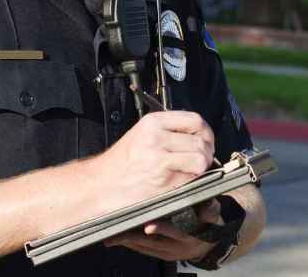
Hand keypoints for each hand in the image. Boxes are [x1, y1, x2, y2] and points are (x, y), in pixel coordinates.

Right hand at [93, 111, 214, 208]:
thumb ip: (169, 131)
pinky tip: (180, 182)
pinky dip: (191, 182)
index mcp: (153, 122)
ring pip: (201, 160)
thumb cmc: (121, 164)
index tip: (206, 142)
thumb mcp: (142, 135)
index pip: (195, 120)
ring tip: (190, 172)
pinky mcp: (163, 181)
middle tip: (201, 162)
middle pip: (201, 142)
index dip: (206, 133)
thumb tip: (200, 137)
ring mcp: (160, 159)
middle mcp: (157, 137)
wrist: (100, 186)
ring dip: (201, 169)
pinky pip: (191, 179)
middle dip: (207, 154)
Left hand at [104, 199, 222, 261]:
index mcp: (191, 236)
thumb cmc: (209, 224)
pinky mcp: (163, 256)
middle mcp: (178, 247)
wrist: (209, 243)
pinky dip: (132, 244)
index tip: (148, 226)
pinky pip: (144, 251)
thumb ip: (211, 210)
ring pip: (146, 248)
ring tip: (112, 235)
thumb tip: (209, 205)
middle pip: (154, 243)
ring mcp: (169, 253)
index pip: (176, 232)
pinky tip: (119, 238)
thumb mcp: (214, 215)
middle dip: (134, 237)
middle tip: (117, 232)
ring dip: (128, 242)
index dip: (162, 229)